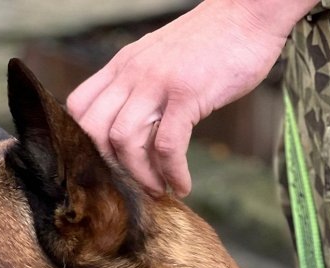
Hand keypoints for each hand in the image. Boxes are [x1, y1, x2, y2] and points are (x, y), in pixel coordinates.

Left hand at [67, 0, 311, 196]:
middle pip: (93, 130)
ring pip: (125, 141)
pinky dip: (172, 172)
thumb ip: (141, 86)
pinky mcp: (187, 93)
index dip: (84, 143)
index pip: (78, 108)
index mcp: (122, 65)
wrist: (251, 11)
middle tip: (131, 185)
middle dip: (109, 167)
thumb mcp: (161, 59)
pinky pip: (167, 145)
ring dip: (140, 175)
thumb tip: (135, 125)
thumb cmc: (213, 41)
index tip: (106, 165)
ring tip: (160, 188)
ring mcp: (157, 82)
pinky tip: (183, 184)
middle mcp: (132, 72)